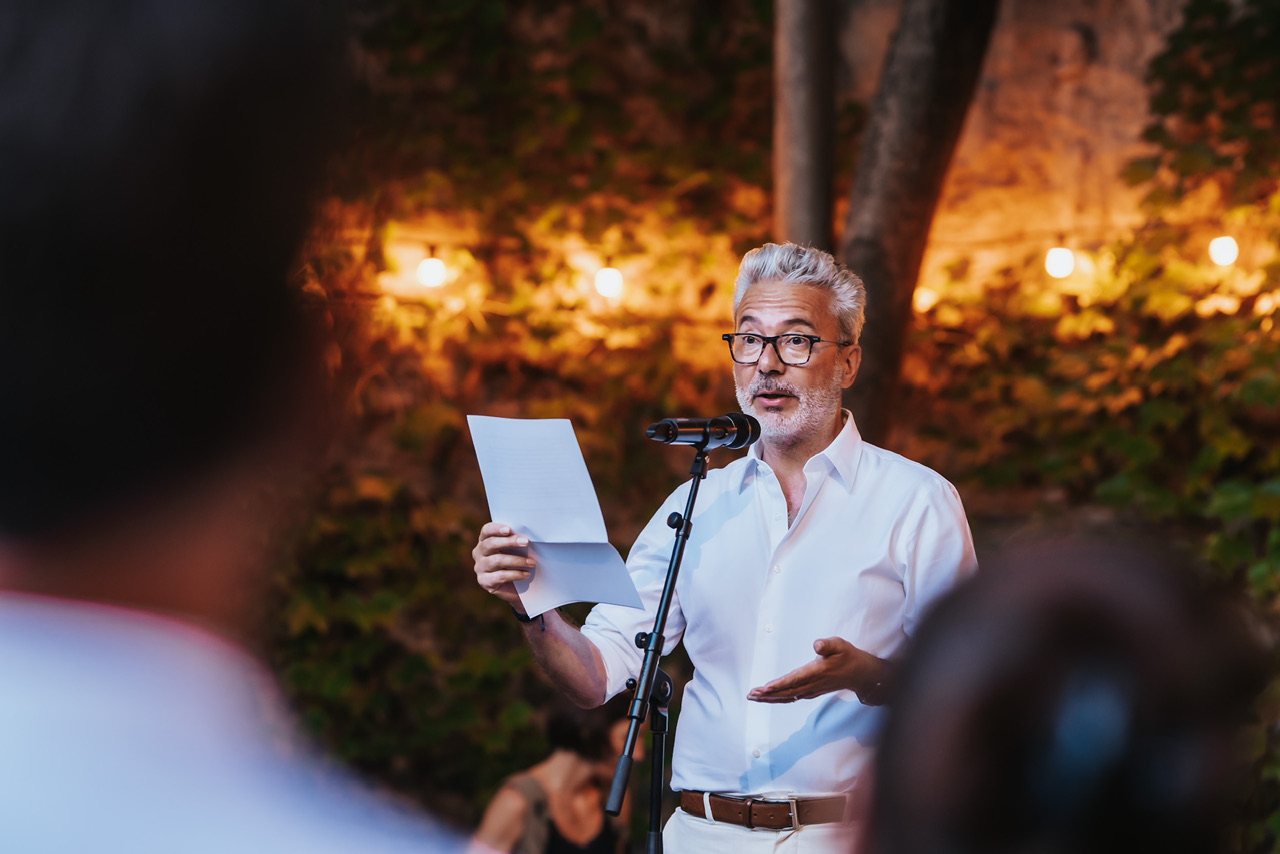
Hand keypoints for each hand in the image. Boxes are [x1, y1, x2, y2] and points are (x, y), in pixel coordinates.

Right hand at [472, 522, 535, 610]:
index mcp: (485, 540)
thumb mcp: (516, 550)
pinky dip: (516, 574)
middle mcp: (479, 552)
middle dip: (509, 542)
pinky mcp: (484, 581)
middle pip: (491, 544)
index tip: (509, 530)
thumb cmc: (516, 562)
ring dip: (517, 561)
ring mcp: (480, 567)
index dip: (496, 529)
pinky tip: (526, 574)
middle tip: (525, 542)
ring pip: (497, 560)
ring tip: (532, 562)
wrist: (516, 587)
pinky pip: (500, 576)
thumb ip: (516, 541)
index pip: (486, 530)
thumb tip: (525, 537)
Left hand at [747, 637, 882, 702]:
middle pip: (787, 691)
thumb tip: (816, 645)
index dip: (779, 684)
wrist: (861, 674)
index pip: (795, 679)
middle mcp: (813, 683)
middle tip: (751, 694)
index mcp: (817, 672)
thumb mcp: (840, 645)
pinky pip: (793, 697)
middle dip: (768, 694)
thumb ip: (828, 644)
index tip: (765, 688)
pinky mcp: (812, 691)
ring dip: (771, 698)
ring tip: (754, 697)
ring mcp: (812, 689)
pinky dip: (780, 698)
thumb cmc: (848, 657)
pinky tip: (770, 698)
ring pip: (788, 696)